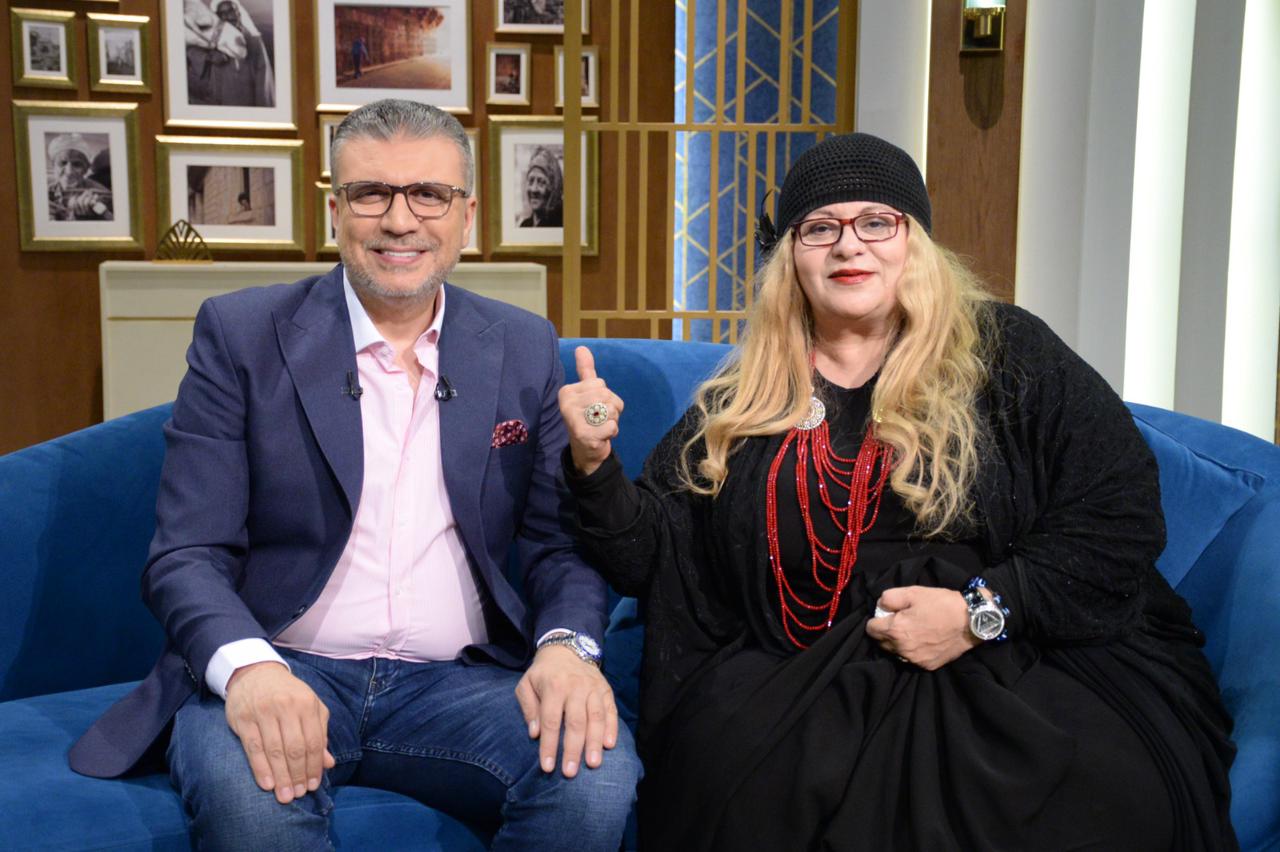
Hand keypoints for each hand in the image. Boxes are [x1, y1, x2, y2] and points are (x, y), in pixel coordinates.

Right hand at [224, 661, 335, 803]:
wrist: (255, 673)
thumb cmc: (288, 694)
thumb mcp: (310, 707)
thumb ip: (320, 733)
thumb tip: (328, 763)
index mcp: (307, 704)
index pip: (314, 741)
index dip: (314, 766)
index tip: (314, 786)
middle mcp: (286, 707)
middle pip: (295, 748)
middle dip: (298, 775)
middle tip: (298, 795)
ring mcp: (263, 712)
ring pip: (274, 750)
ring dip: (281, 776)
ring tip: (285, 796)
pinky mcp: (243, 719)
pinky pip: (253, 748)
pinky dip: (261, 768)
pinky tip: (267, 784)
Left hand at [514, 644, 618, 777]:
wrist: (566, 649)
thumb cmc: (543, 673)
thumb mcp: (526, 684)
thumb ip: (528, 707)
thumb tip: (534, 733)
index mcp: (554, 686)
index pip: (551, 721)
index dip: (549, 746)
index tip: (548, 767)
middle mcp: (575, 687)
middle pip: (576, 722)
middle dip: (573, 749)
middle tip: (570, 773)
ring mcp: (593, 689)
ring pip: (596, 717)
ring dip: (594, 742)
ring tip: (593, 764)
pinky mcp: (606, 690)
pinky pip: (611, 711)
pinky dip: (611, 728)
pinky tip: (609, 745)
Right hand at [557, 346, 624, 475]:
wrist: (585, 450)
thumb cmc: (588, 419)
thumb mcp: (586, 393)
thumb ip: (585, 371)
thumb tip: (581, 348)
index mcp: (566, 392)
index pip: (600, 384)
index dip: (605, 396)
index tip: (594, 408)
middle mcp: (567, 404)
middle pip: (607, 396)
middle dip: (611, 409)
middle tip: (599, 419)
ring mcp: (574, 420)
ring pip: (611, 410)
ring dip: (612, 421)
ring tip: (600, 427)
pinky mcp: (584, 435)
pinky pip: (612, 426)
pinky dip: (612, 432)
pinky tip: (601, 437)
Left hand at [865, 586, 980, 670]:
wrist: (971, 621)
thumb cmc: (941, 604)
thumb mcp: (913, 592)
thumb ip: (889, 598)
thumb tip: (880, 606)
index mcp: (895, 630)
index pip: (870, 629)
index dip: (876, 620)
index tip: (887, 615)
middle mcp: (902, 649)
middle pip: (881, 643)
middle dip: (885, 632)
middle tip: (899, 621)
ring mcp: (915, 660)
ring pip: (895, 653)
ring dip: (897, 644)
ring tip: (910, 631)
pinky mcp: (927, 665)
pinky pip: (911, 659)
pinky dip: (912, 651)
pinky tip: (922, 640)